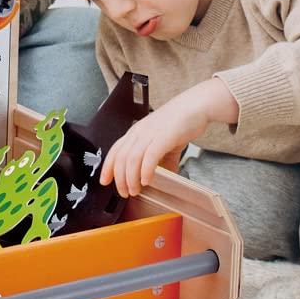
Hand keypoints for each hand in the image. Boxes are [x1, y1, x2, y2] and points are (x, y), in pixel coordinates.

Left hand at [99, 77, 238, 196]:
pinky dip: (146, 170)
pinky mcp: (164, 137)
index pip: (115, 150)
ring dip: (131, 178)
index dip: (107, 167)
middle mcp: (139, 132)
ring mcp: (150, 134)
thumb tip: (163, 176)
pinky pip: (150, 156)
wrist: (195, 106)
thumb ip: (161, 159)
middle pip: (121, 157)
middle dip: (120, 178)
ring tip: (134, 190)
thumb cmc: (179, 121)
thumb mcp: (164, 141)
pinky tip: (146, 181)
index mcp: (136, 132)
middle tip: (124, 192)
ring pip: (132, 158)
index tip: (104, 181)